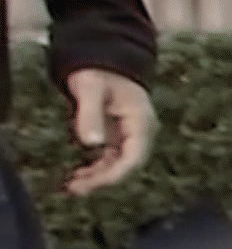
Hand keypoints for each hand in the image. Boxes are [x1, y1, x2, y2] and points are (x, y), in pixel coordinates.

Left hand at [64, 69, 156, 196]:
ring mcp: (128, 135)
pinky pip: (109, 159)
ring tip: (73, 186)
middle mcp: (139, 133)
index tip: (93, 182)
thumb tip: (92, 144)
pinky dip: (95, 168)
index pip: (134, 157)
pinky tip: (79, 174)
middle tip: (76, 189)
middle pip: (126, 166)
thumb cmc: (97, 71)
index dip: (115, 174)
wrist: (101, 59)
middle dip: (103, 180)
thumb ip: (90, 115)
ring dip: (98, 177)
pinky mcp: (117, 136)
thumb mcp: (90, 88)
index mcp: (141, 122)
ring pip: (117, 165)